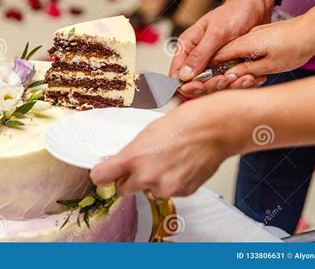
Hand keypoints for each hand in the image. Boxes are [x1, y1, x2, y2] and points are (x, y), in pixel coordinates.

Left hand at [90, 92, 253, 196]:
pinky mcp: (182, 192)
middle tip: (141, 165)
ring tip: (168, 160)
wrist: (214, 128)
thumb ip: (130, 153)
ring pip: (148, 191)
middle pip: (123, 189)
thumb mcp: (147, 132)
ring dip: (153, 181)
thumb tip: (116, 163)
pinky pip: (169, 191)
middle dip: (129, 179)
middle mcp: (146, 176)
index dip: (102, 174)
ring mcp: (165, 187)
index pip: (100, 177)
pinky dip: (171, 182)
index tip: (104, 173)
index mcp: (133, 157)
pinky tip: (179, 165)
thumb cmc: (185, 123)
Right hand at [169, 0, 273, 96]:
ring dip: (227, 86)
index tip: (200, 86)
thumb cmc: (234, 13)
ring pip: (212, 87)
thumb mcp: (216, 33)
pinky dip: (238, 84)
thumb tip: (184, 75)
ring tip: (241, 77)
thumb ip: (199, 54)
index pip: (177, 75)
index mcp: (187, 47)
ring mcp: (212, 64)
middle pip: (194, 84)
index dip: (186, 85)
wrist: (255, 7)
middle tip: (224, 79)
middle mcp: (197, 58)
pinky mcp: (226, 68)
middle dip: (209, 86)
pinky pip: (228, 83)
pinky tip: (248, 78)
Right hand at [212, 14, 314, 77]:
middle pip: (225, 58)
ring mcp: (252, 37)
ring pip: (237, 56)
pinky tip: (261, 72)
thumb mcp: (270, 65)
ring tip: (256, 79)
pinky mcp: (261, 37)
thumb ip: (247, 70)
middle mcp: (244, 38)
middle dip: (229, 74)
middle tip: (242, 84)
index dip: (212, 71)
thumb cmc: (296, 46)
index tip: (213, 82)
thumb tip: (229, 76)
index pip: (216, 57)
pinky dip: (250, 63)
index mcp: (243, 44)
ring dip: (242, 70)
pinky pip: (248, 52)